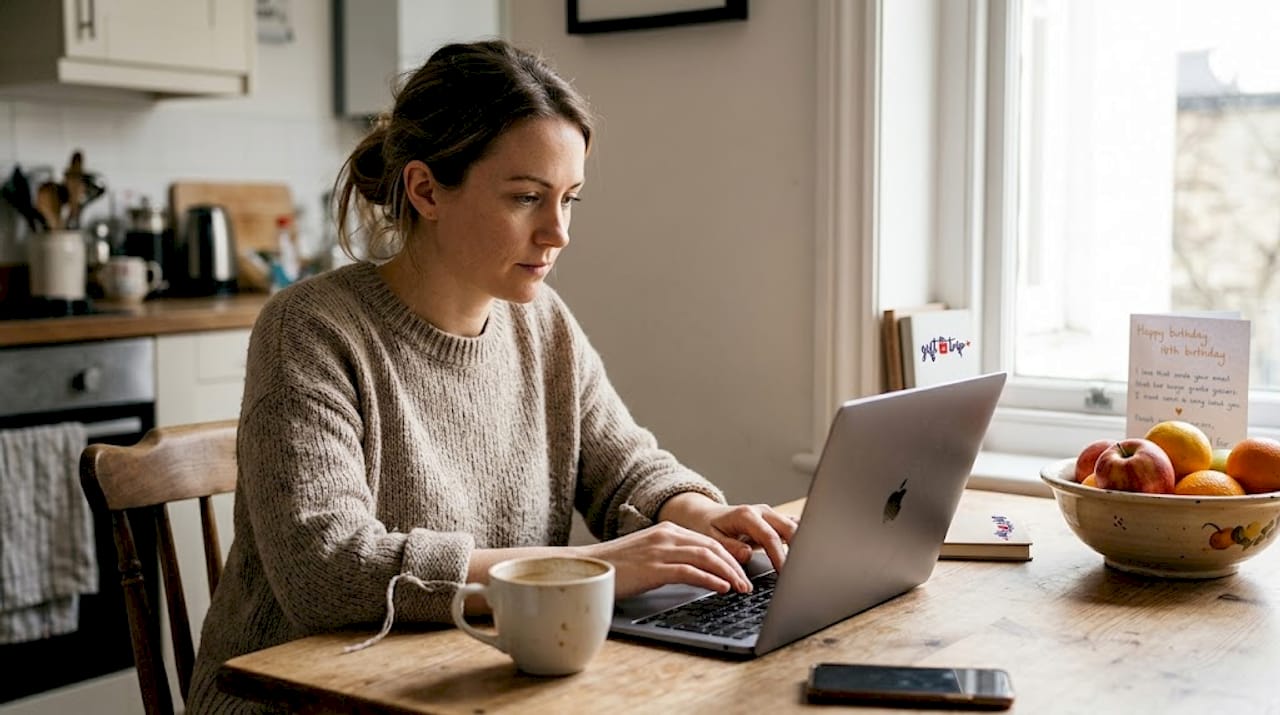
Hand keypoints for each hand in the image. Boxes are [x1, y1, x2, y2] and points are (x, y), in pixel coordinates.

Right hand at [577, 522, 752, 598]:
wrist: (586, 567)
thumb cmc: (616, 566)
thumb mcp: (648, 555)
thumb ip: (671, 556)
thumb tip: (698, 571)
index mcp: (667, 529)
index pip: (708, 540)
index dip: (729, 556)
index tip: (742, 571)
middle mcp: (667, 535)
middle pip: (713, 547)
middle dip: (735, 566)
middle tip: (748, 583)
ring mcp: (660, 550)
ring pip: (706, 557)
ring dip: (728, 574)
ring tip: (741, 588)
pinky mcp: (654, 567)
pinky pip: (690, 571)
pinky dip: (710, 579)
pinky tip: (721, 588)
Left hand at [659, 494, 797, 571]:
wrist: (704, 515)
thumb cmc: (706, 527)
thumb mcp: (711, 539)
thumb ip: (729, 547)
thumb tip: (747, 555)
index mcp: (746, 515)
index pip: (770, 537)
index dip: (780, 556)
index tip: (785, 573)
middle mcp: (761, 511)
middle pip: (789, 528)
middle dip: (799, 549)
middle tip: (800, 572)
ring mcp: (769, 515)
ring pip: (794, 527)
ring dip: (801, 544)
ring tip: (804, 566)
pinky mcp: (773, 521)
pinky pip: (791, 528)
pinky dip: (798, 540)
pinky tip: (803, 555)